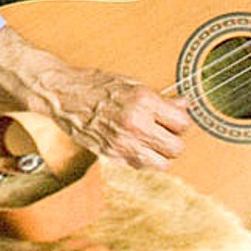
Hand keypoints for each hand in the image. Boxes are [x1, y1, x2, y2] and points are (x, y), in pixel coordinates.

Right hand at [41, 68, 189, 169]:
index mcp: (143, 102)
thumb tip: (185, 105)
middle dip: (174, 140)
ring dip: (161, 154)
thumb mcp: (133, 85)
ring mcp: (123, 143)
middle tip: (165, 130)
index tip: (174, 117)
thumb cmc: (97, 86)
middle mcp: (135, 124)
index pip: (182, 123)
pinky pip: (141, 166)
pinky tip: (136, 144)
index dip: (181, 121)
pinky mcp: (112, 155)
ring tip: (153, 141)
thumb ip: (161, 100)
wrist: (65, 96)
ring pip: (162, 164)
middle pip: (176, 148)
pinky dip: (144, 159)